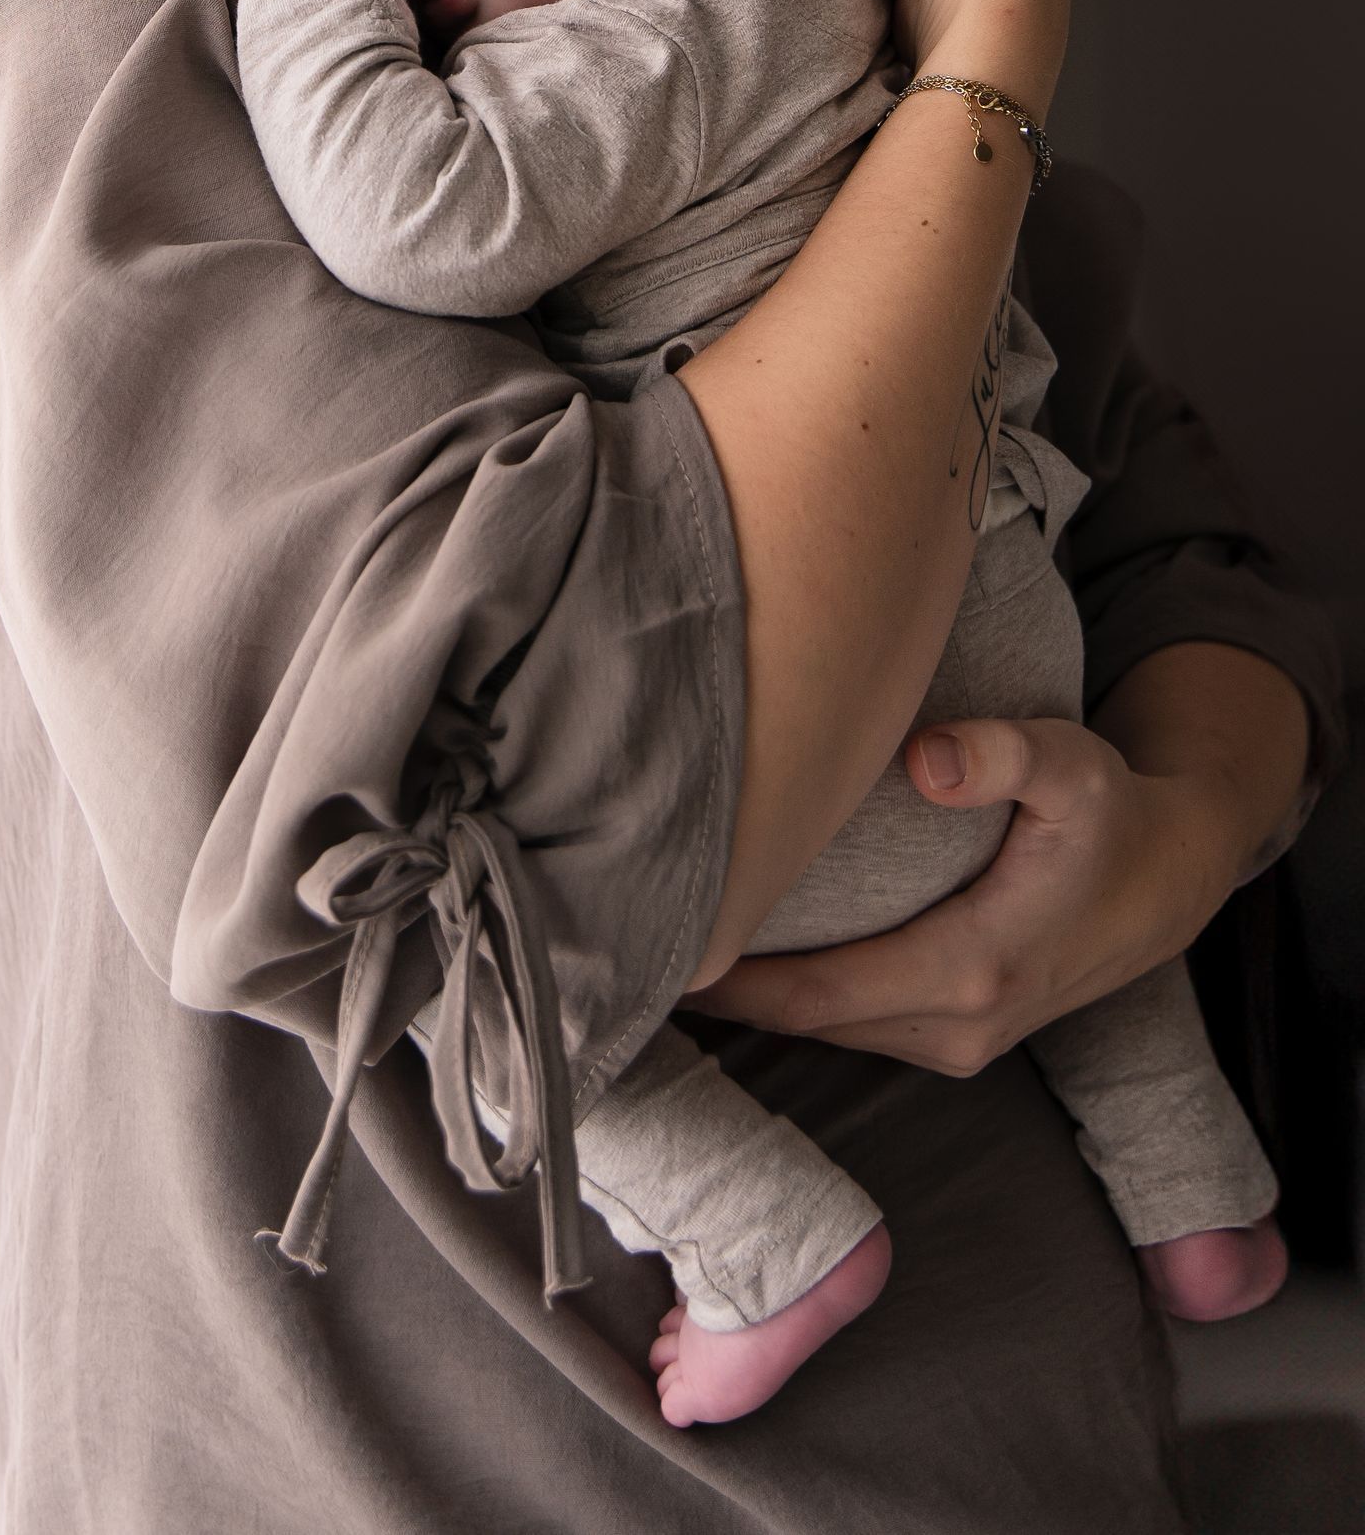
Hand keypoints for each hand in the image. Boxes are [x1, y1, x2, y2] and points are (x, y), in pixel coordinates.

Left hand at [686, 713, 1253, 1072]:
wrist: (1169, 879)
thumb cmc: (1109, 815)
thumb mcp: (1071, 765)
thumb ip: (1001, 755)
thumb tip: (923, 758)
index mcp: (971, 970)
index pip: (818, 995)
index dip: (732, 984)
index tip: (651, 955)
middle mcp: (958, 1026)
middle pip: (807, 1023)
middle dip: (720, 996)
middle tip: (624, 951)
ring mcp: (957, 1040)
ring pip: (828, 1032)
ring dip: (754, 1004)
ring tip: (664, 953)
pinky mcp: (956, 1032)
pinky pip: (854, 1027)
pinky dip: (795, 1005)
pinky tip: (741, 967)